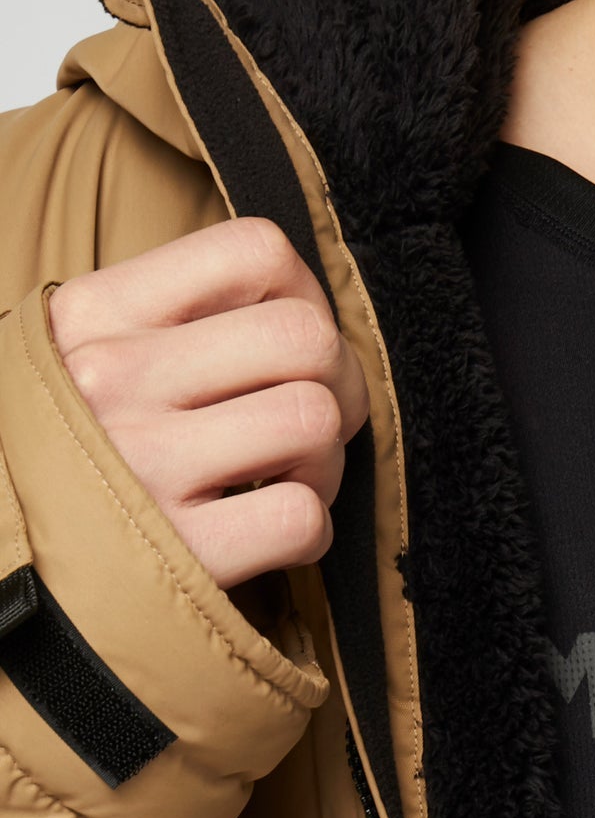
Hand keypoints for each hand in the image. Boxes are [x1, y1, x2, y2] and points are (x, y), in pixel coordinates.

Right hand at [48, 218, 370, 590]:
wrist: (1, 567)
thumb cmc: (72, 454)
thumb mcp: (86, 356)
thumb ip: (175, 321)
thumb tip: (300, 308)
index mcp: (95, 314)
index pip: (254, 250)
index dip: (305, 299)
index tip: (287, 347)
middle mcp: (113, 378)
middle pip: (307, 338)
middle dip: (338, 385)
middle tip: (309, 421)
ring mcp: (144, 465)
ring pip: (314, 422)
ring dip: (324, 463)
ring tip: (279, 481)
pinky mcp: (182, 552)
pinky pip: (303, 518)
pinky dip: (309, 533)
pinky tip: (265, 536)